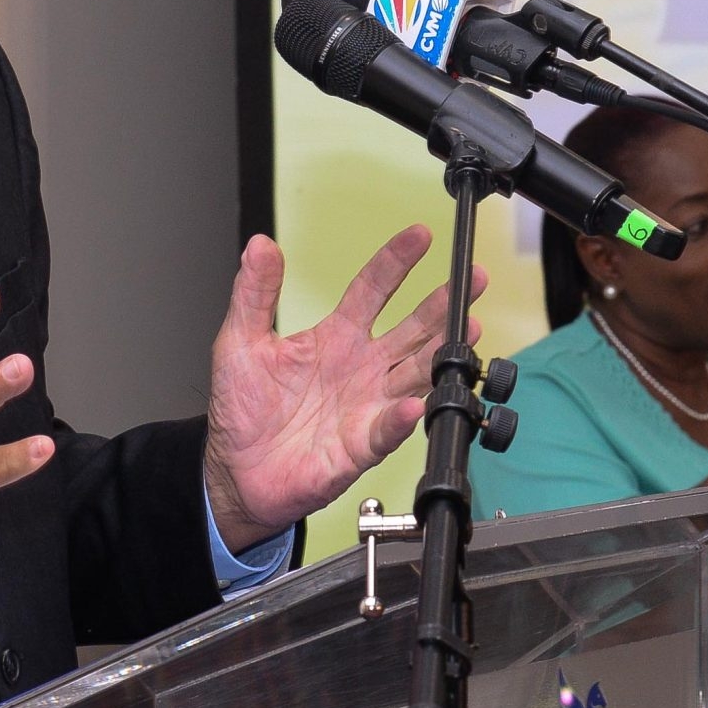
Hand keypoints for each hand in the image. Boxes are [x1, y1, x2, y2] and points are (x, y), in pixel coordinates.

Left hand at [202, 226, 485, 553]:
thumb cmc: (243, 410)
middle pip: (413, 328)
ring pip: (417, 372)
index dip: (396, 261)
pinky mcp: (362, 445)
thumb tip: (259, 246)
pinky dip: (402, 417)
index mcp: (335, 337)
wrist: (237, 471)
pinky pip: (388, 428)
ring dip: (443, 352)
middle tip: (471, 277)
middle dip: (445, 303)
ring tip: (469, 329)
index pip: (373, 289)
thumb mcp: (240, 342)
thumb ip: (254, 293)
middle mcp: (361, 368)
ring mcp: (368, 404)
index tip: (420, 235)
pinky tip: (414, 404)